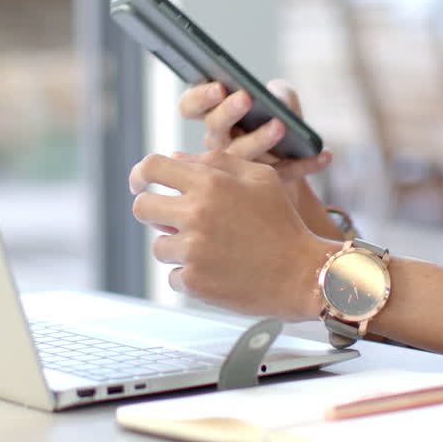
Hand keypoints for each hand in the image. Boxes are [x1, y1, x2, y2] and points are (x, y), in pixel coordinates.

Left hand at [129, 151, 339, 319]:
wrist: (302, 274)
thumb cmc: (283, 223)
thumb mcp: (260, 178)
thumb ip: (216, 162)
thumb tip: (177, 159)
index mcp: (210, 183)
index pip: (152, 168)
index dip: (140, 174)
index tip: (140, 184)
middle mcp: (196, 213)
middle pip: (142, 208)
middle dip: (154, 212)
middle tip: (173, 220)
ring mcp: (193, 250)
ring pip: (159, 246)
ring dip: (178, 248)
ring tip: (212, 250)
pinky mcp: (194, 282)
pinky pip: (174, 276)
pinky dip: (191, 276)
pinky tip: (219, 271)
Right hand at [178, 80, 331, 186]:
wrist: (291, 173)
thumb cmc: (277, 129)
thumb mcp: (280, 106)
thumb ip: (280, 95)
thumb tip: (276, 96)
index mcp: (215, 119)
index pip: (190, 106)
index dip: (200, 97)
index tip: (219, 87)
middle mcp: (219, 144)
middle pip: (214, 128)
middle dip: (228, 111)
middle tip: (246, 98)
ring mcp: (235, 168)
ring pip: (240, 155)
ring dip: (260, 138)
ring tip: (281, 125)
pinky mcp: (261, 185)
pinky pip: (282, 173)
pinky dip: (305, 164)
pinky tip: (325, 154)